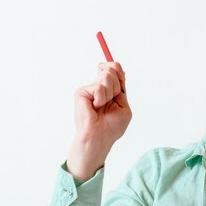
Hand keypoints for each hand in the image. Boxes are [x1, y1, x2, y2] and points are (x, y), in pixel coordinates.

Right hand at [66, 62, 131, 180]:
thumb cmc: (112, 127)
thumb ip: (121, 88)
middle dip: (117, 86)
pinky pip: (99, 87)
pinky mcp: (81, 92)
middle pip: (111, 70)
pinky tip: (95, 107)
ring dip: (110, 94)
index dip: (118, 69)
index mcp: (108, 91)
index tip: (120, 71)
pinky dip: (102, 99)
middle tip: (111, 101)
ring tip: (102, 106)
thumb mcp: (124, 106)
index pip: (114, 72)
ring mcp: (89, 89)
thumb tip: (116, 68)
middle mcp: (98, 88)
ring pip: (106, 77)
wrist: (100, 138)